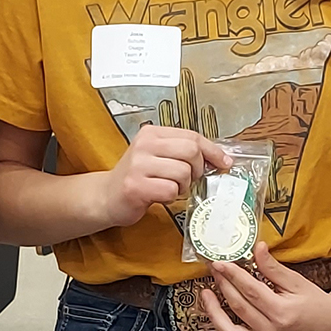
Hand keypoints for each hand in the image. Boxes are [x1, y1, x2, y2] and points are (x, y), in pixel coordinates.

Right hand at [100, 125, 231, 228]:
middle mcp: (144, 145)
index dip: (212, 150)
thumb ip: (183, 153)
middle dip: (197, 169)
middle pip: (191, 151)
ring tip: (170, 188)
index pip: (192, 136)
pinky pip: (170, 190)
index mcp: (152, 133)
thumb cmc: (138, 177)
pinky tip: (160, 196)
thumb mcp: (158, 156)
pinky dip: (171, 197)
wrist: (106, 196)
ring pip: (183, 172)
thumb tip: (220, 158)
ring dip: (183, 186)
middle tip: (189, 179)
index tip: (224, 162)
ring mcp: (138, 165)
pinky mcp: (135, 186)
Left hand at [198, 242, 330, 330]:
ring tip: (206, 295)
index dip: (232, 275)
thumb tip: (257, 247)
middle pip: (239, 308)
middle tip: (214, 271)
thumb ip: (274, 267)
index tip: (220, 262)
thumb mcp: (297, 281)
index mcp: (283, 313)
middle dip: (223, 286)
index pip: (250, 291)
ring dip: (214, 314)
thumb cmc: (315, 301)